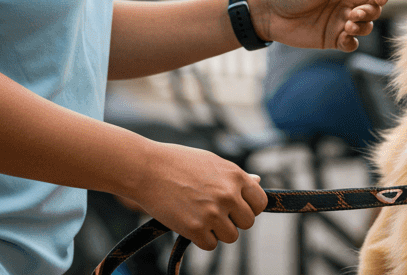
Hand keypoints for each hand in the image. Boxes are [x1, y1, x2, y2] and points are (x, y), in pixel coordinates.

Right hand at [127, 141, 266, 250]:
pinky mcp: (195, 229)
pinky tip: (189, 222)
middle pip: (247, 223)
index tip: (236, 207)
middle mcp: (228, 195)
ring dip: (218, 231)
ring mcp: (212, 213)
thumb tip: (258, 181)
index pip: (260, 203)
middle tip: (214, 212)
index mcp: (235, 176)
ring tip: (200, 216)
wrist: (146, 169)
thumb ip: (235, 176)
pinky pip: (210, 245)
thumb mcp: (211, 162)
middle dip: (233, 220)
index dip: (249, 207)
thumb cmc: (178, 162)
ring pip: (231, 237)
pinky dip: (200, 238)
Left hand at [249, 0, 388, 51]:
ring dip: (363, 26)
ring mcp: (340, 20)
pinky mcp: (333, 38)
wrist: (268, 13)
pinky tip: (343, 38)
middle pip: (373, 7)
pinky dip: (352, 42)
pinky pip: (351, 43)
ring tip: (347, 25)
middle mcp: (346, 1)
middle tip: (355, 14)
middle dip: (370, 11)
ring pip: (366, 26)